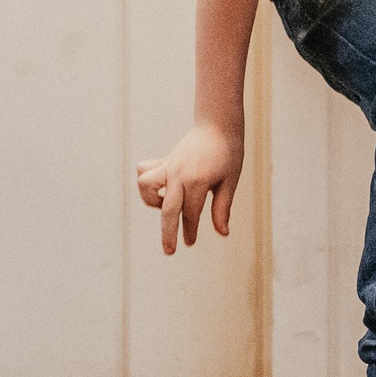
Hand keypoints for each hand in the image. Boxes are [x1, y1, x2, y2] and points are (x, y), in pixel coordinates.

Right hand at [135, 123, 241, 254]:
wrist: (218, 125)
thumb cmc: (229, 154)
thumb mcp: (230, 182)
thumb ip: (222, 208)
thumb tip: (223, 233)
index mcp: (197, 181)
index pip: (191, 214)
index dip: (190, 231)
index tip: (189, 244)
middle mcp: (178, 174)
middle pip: (168, 210)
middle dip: (168, 233)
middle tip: (169, 251)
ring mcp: (169, 166)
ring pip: (146, 185)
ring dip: (151, 201)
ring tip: (165, 206)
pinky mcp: (165, 161)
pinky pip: (145, 170)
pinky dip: (148, 182)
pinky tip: (162, 189)